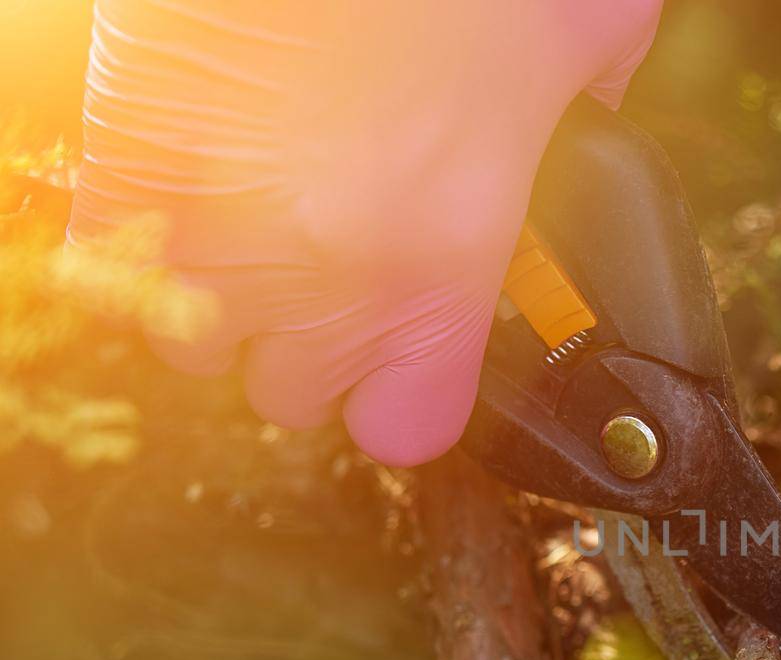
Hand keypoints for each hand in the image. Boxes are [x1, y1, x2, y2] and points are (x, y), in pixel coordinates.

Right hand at [69, 0, 661, 465]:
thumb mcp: (589, 31)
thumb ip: (590, 120)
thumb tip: (585, 140)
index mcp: (440, 251)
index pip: (408, 429)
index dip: (414, 399)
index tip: (423, 365)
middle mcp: (317, 267)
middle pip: (297, 393)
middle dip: (326, 344)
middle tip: (354, 260)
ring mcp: (206, 225)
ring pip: (201, 345)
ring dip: (239, 301)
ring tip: (276, 220)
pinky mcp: (122, 164)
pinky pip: (119, 271)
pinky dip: (156, 249)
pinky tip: (204, 191)